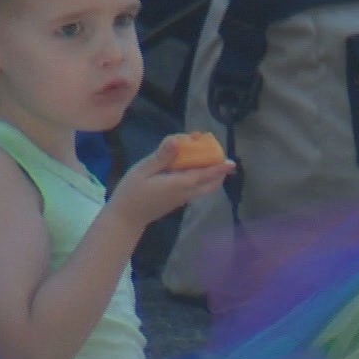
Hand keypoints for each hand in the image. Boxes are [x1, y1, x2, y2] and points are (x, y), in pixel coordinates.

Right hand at [106, 149, 232, 230]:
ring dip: (212, 176)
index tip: (232, 162)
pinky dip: (202, 179)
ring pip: (205, 189)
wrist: (126, 218)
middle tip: (222, 158)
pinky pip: (197, 190)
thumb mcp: (143, 170)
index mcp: (179, 184)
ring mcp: (182, 199)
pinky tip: (194, 168)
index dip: (218, 167)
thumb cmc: (132, 192)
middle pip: (210, 185)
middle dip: (219, 173)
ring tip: (211, 161)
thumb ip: (162, 156)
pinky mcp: (178, 201)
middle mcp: (185, 193)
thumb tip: (177, 140)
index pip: (204, 175)